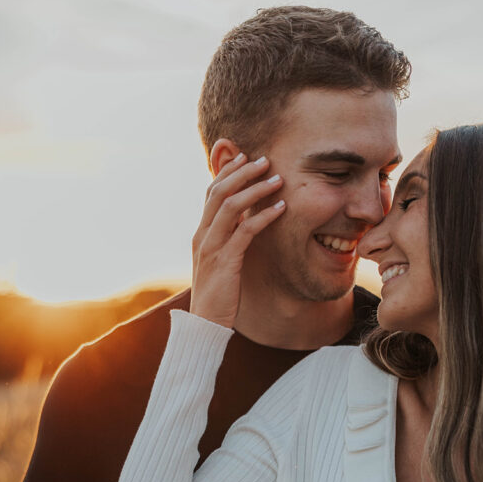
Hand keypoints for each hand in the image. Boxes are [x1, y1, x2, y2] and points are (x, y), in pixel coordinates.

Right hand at [190, 153, 284, 327]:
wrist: (204, 324)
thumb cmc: (217, 296)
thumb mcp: (219, 264)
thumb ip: (226, 242)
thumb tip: (241, 226)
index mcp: (200, 234)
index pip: (211, 193)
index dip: (228, 172)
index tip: (246, 157)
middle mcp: (203, 235)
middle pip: (219, 191)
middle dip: (242, 172)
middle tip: (265, 159)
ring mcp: (212, 247)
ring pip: (231, 206)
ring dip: (256, 189)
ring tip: (277, 178)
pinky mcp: (225, 261)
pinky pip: (245, 231)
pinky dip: (264, 216)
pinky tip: (281, 209)